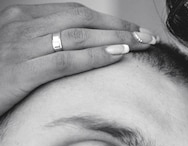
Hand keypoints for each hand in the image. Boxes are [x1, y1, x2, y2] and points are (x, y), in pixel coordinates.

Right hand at [0, 2, 158, 114]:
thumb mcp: (19, 53)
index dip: (108, 20)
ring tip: (142, 44)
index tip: (133, 29)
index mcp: (21, 16)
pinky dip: (95, 56)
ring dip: (116, 38)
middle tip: (148, 36)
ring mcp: (21, 45)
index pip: (74, 12)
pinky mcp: (21, 70)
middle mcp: (22, 24)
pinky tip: (118, 56)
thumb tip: (81, 50)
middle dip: (119, 27)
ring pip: (78, 35)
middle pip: (82, 19)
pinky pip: (65, 59)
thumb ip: (45, 47)